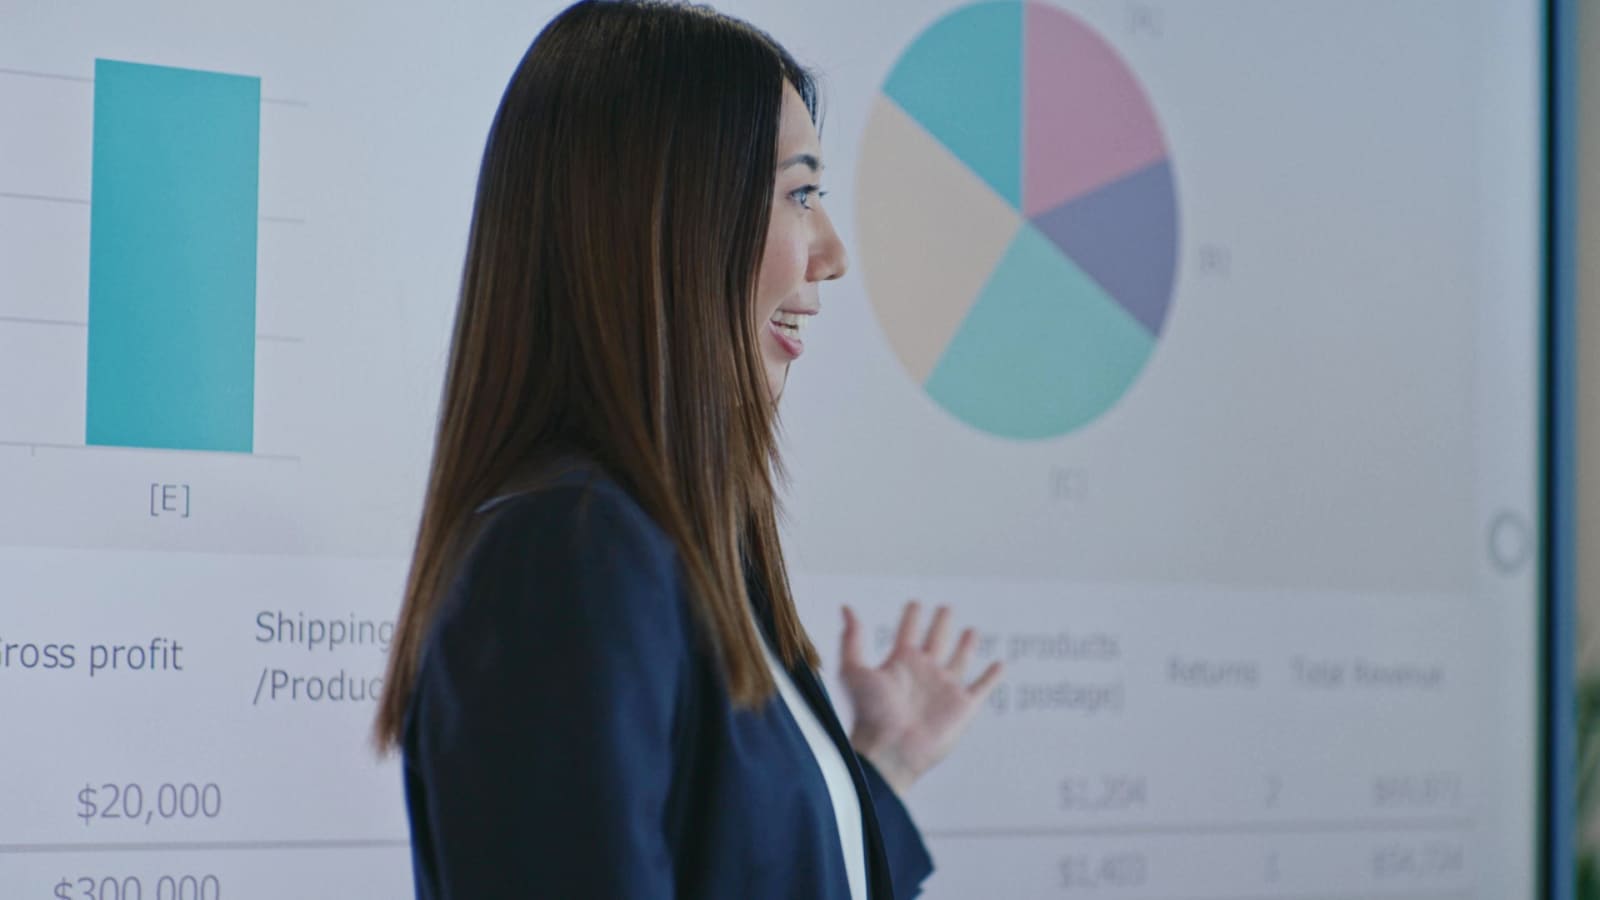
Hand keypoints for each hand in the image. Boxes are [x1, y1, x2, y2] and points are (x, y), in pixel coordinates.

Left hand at [839, 601, 1003, 795]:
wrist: (888, 751)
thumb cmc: (868, 714)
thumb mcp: (853, 671)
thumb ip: (852, 639)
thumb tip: (846, 608)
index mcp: (899, 663)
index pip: (908, 632)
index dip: (912, 617)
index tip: (915, 604)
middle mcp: (923, 673)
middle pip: (936, 640)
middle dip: (941, 623)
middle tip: (946, 607)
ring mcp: (944, 689)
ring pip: (959, 660)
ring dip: (966, 645)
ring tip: (971, 631)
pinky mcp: (963, 707)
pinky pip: (982, 687)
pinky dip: (992, 676)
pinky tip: (999, 664)